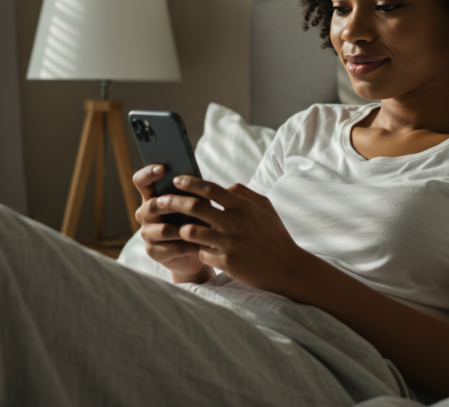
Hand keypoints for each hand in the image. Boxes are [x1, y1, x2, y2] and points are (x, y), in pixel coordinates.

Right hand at [132, 165, 213, 282]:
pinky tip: (200, 245)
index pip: (141, 181)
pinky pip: (169, 248)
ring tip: (202, 228)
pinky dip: (187, 247)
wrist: (197, 250)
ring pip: (162, 230)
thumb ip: (195, 189)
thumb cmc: (197, 219)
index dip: (148, 173)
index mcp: (152, 196)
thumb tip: (203, 180)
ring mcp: (147, 233)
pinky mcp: (153, 252)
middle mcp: (145, 214)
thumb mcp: (198, 202)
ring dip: (184, 229)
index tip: (163, 168)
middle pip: (151, 205)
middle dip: (172, 204)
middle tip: (191, 204)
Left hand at [151, 175, 312, 295]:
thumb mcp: (266, 209)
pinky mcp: (226, 262)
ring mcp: (229, 243)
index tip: (176, 180)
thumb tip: (224, 186)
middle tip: (160, 201)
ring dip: (182, 229)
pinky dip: (199, 250)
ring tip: (178, 228)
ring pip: (191, 231)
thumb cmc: (276, 236)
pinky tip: (199, 251)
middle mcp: (234, 223)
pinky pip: (201, 253)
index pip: (210, 189)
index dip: (190, 182)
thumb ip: (244, 194)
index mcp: (243, 207)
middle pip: (194, 207)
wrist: (288, 269)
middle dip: (173, 202)